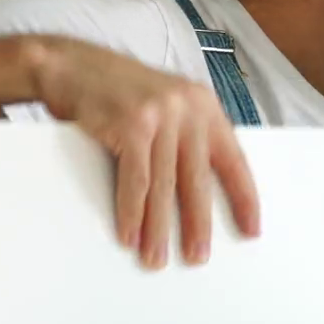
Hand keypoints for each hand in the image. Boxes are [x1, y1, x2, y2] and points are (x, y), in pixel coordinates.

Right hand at [32, 36, 258, 267]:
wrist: (72, 65)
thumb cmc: (120, 93)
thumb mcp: (167, 106)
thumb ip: (187, 138)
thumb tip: (201, 194)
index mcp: (205, 108)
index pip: (233, 160)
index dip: (244, 198)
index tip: (251, 230)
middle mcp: (188, 109)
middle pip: (198, 179)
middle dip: (198, 224)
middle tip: (197, 257)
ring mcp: (160, 115)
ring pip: (164, 185)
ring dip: (159, 228)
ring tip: (157, 258)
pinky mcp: (131, 125)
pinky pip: (135, 180)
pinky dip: (132, 213)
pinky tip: (130, 236)